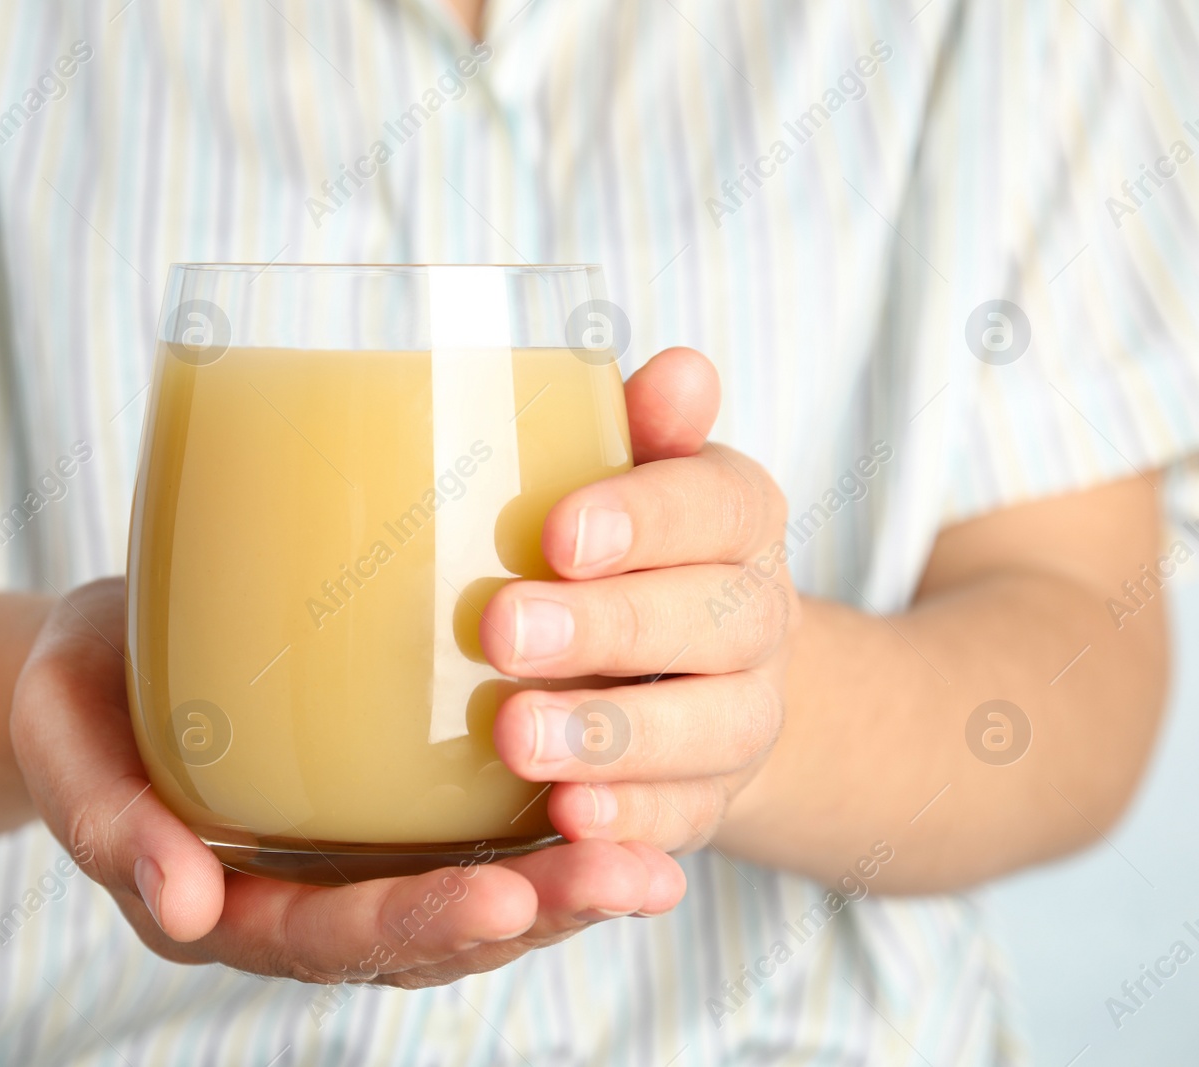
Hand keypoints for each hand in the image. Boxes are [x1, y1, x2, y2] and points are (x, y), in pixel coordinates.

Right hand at [10, 579, 685, 987]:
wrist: (101, 661)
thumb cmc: (77, 696)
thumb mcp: (62, 740)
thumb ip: (103, 820)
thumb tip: (181, 905)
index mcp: (227, 909)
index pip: (335, 938)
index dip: (421, 922)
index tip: (503, 892)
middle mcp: (306, 905)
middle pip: (431, 933)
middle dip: (535, 916)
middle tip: (631, 878)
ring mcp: (355, 864)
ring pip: (473, 899)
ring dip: (566, 889)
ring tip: (655, 861)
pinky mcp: (387, 813)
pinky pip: (477, 837)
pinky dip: (548, 833)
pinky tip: (620, 797)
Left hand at [484, 348, 795, 852]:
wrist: (701, 670)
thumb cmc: (631, 545)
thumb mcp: (639, 472)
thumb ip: (647, 426)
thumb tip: (679, 371)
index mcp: (737, 518)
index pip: (716, 506)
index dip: (644, 519)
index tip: (557, 534)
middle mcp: (757, 617)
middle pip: (714, 622)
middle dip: (609, 628)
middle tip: (505, 629)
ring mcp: (743, 715)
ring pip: (708, 730)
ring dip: (613, 737)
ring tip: (515, 737)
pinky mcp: (711, 799)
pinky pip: (687, 820)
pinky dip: (631, 822)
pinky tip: (566, 819)